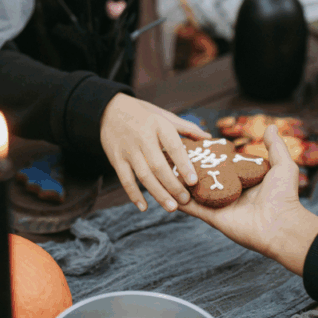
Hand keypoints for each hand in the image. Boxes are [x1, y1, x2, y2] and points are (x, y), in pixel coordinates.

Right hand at [100, 93, 211, 212]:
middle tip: (186, 200)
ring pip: (143, 176)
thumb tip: (209, 138)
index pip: (173, 146)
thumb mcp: (164, 115)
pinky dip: (134, 195)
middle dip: (173, 186)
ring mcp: (128, 150)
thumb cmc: (142, 114)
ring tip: (172, 207)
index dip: (184, 165)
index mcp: (158, 125)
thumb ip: (186, 128)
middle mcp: (142, 137)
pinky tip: (144, 207)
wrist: (109, 110)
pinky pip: (125, 180)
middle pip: (158, 166)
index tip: (194, 181)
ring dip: (158, 194)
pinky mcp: (116, 159)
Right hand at [178, 125, 317, 274]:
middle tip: (175, 152)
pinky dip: (180, 199)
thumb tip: (270, 126)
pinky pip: (193, 207)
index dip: (210, 154)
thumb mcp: (283, 165)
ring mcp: (219, 204)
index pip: (222, 164)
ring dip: (182, 181)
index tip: (195, 142)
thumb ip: (274, 146)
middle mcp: (230, 191)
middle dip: (192, 166)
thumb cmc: (283, 196)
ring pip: (195, 190)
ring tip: (166, 167)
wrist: (281, 225)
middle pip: (206, 176)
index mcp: (244, 179)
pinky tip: (167, 188)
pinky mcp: (212, 216)